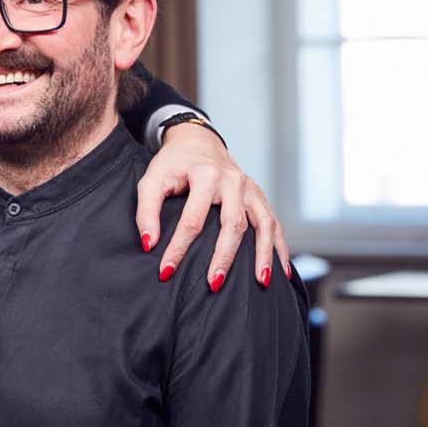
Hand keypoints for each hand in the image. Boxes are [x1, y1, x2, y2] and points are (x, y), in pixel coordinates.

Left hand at [135, 123, 290, 290]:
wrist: (197, 143)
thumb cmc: (173, 164)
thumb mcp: (152, 180)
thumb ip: (146, 211)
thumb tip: (149, 244)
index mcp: (205, 176)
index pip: (192, 219)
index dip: (178, 248)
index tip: (166, 272)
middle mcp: (233, 181)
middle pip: (233, 224)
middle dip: (224, 257)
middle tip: (213, 284)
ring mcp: (250, 189)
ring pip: (263, 224)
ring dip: (263, 255)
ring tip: (260, 283)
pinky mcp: (259, 196)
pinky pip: (274, 223)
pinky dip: (280, 247)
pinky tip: (280, 271)